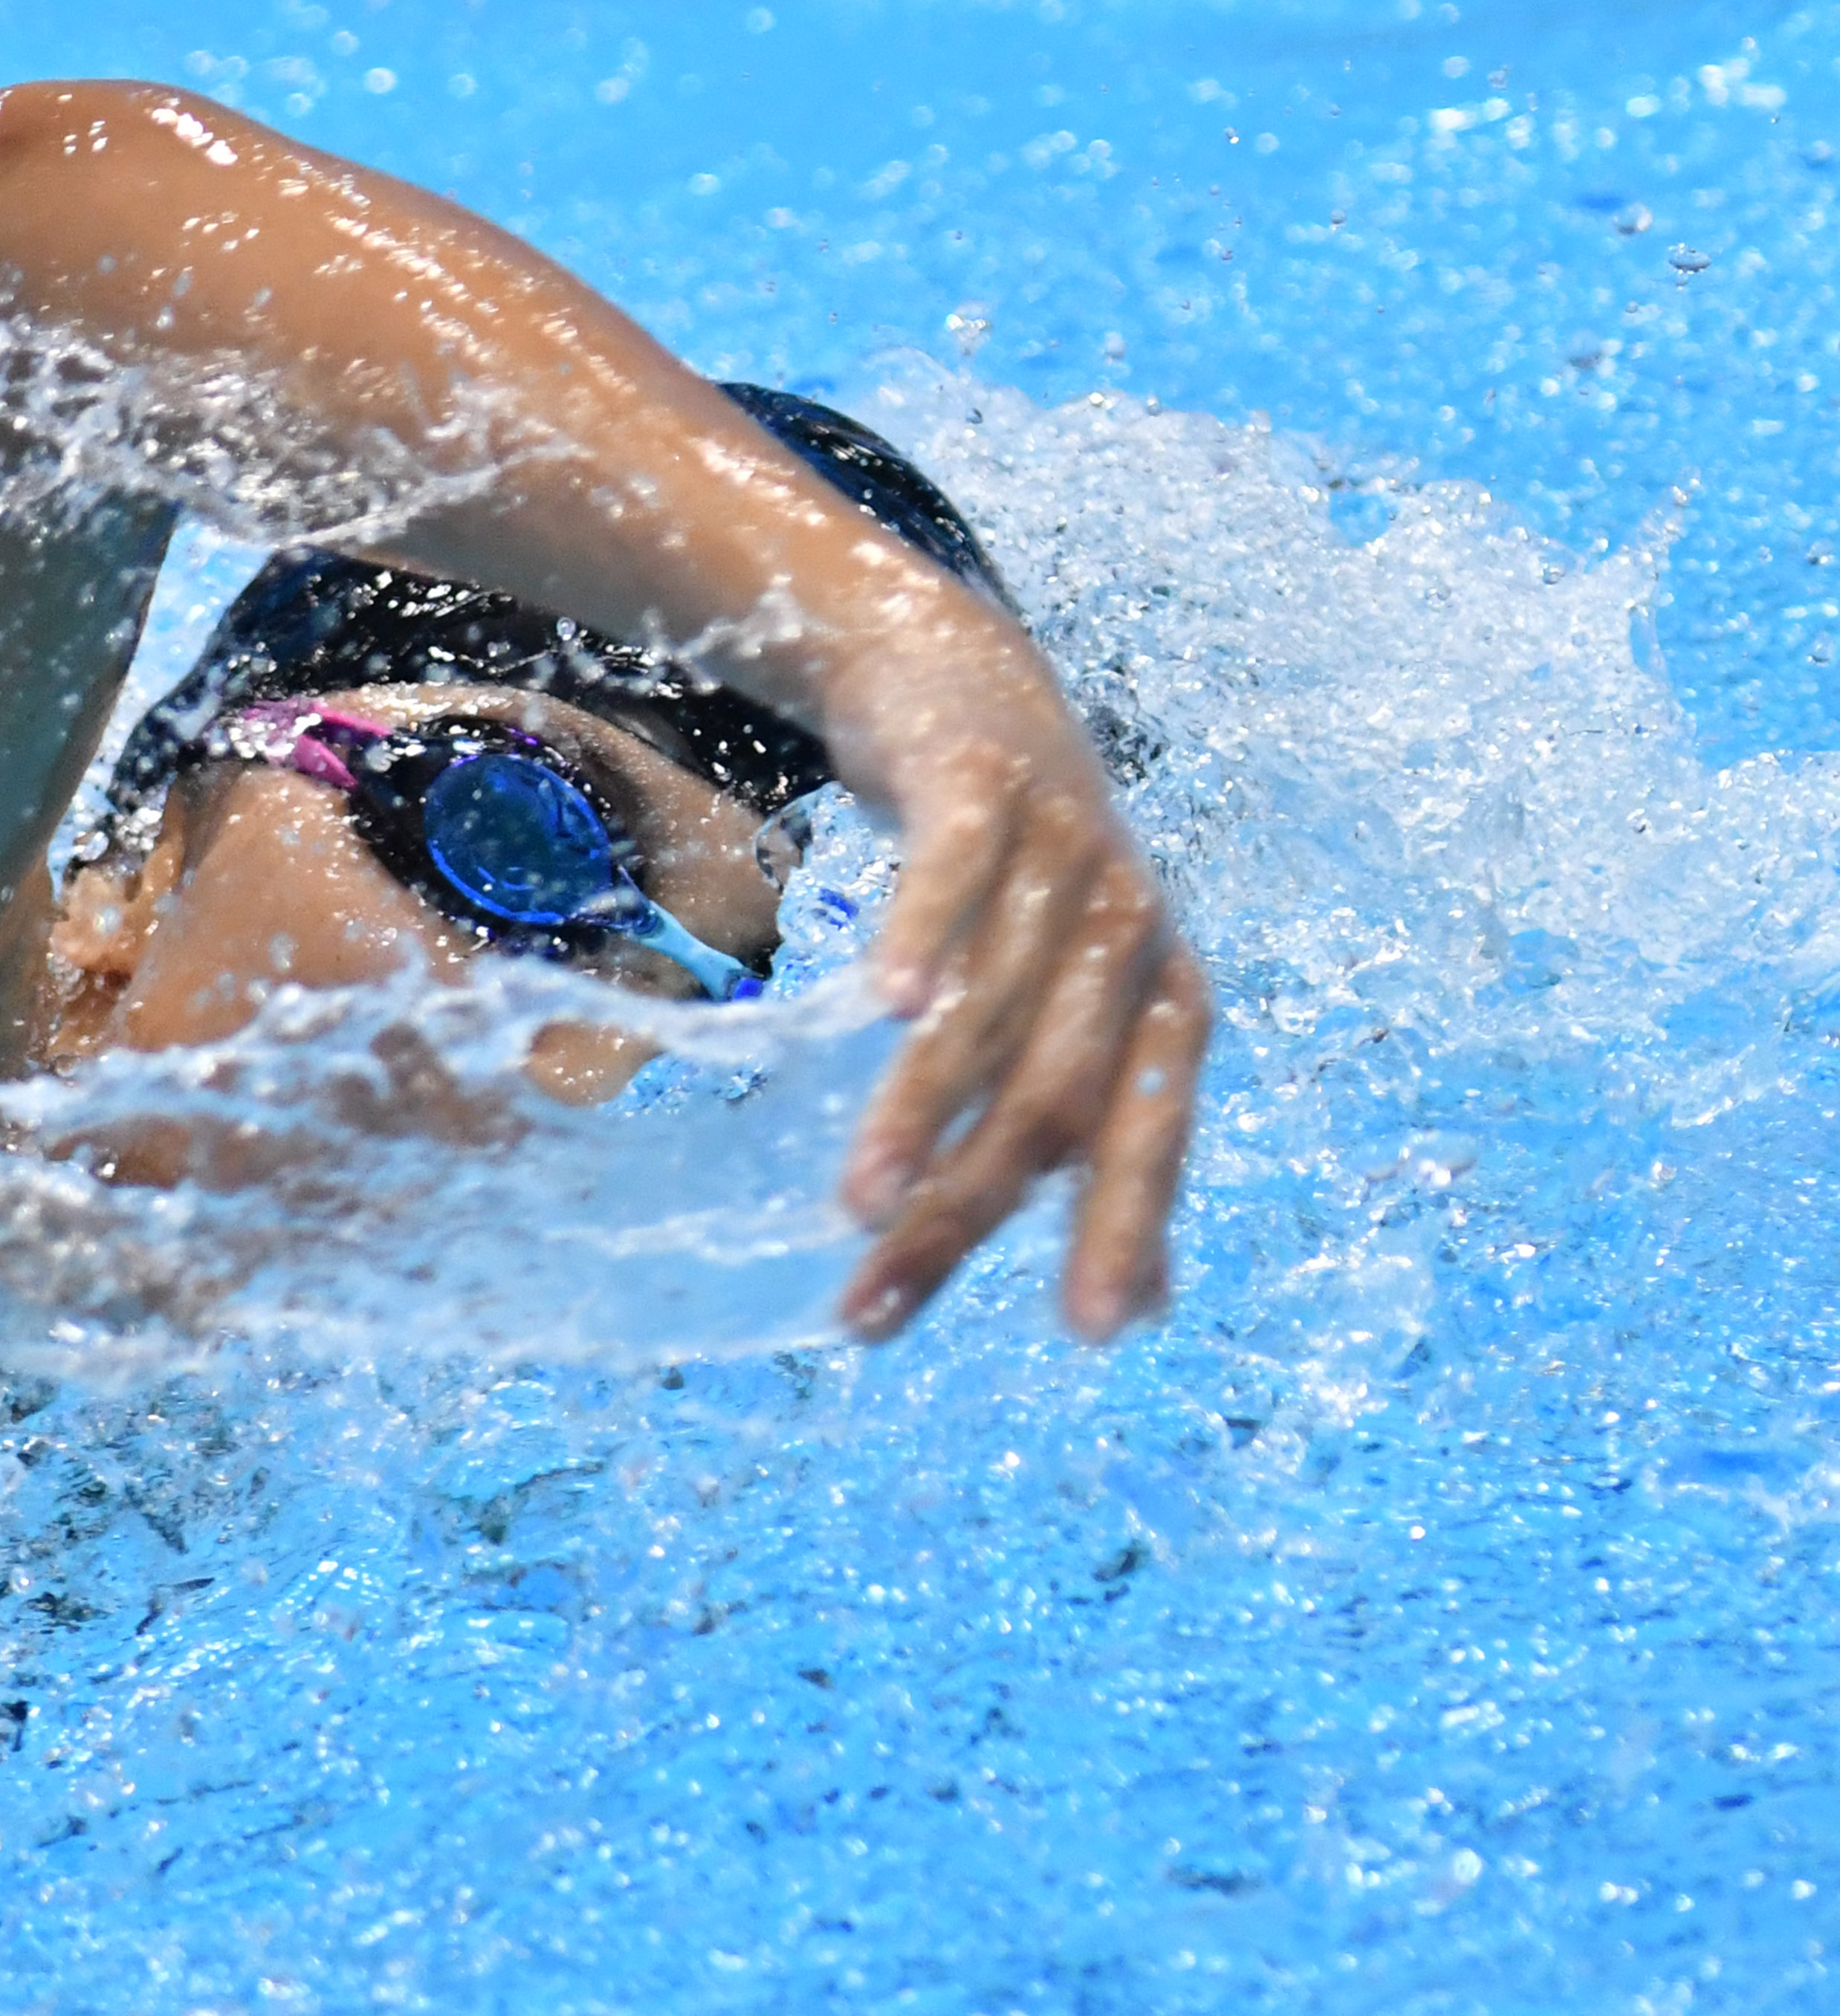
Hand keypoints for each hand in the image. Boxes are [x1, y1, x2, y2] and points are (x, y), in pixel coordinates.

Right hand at [817, 605, 1210, 1342]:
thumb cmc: (1025, 881)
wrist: (966, 686)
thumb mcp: (1078, 1004)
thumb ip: (1102, 1133)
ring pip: (995, 1002)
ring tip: (858, 1202)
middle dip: (970, 1207)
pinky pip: (956, 870)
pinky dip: (920, 939)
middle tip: (878, 1304)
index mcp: (1164, 992)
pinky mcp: (986, 786)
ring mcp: (1062, 850)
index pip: (1152, 1129)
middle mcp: (1130, 926)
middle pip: (1056, 1090)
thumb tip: (1142, 1308)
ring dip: (923, 1109)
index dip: (1124, 1226)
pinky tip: (875, 1008)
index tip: (1082, 1334)